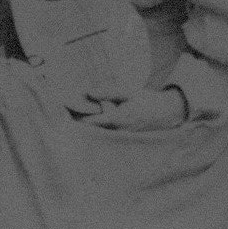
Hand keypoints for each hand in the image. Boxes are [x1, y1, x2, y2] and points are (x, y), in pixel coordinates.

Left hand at [74, 86, 189, 130]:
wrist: (165, 113)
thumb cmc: (146, 100)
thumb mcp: (127, 93)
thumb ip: (107, 93)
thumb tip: (87, 92)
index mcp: (116, 119)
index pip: (89, 122)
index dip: (75, 116)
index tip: (63, 109)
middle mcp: (116, 131)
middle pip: (89, 129)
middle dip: (75, 121)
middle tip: (62, 112)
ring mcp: (118, 136)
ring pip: (95, 132)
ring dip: (84, 124)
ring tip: (71, 115)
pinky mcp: (121, 137)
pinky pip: (103, 133)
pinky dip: (93, 127)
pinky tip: (87, 119)